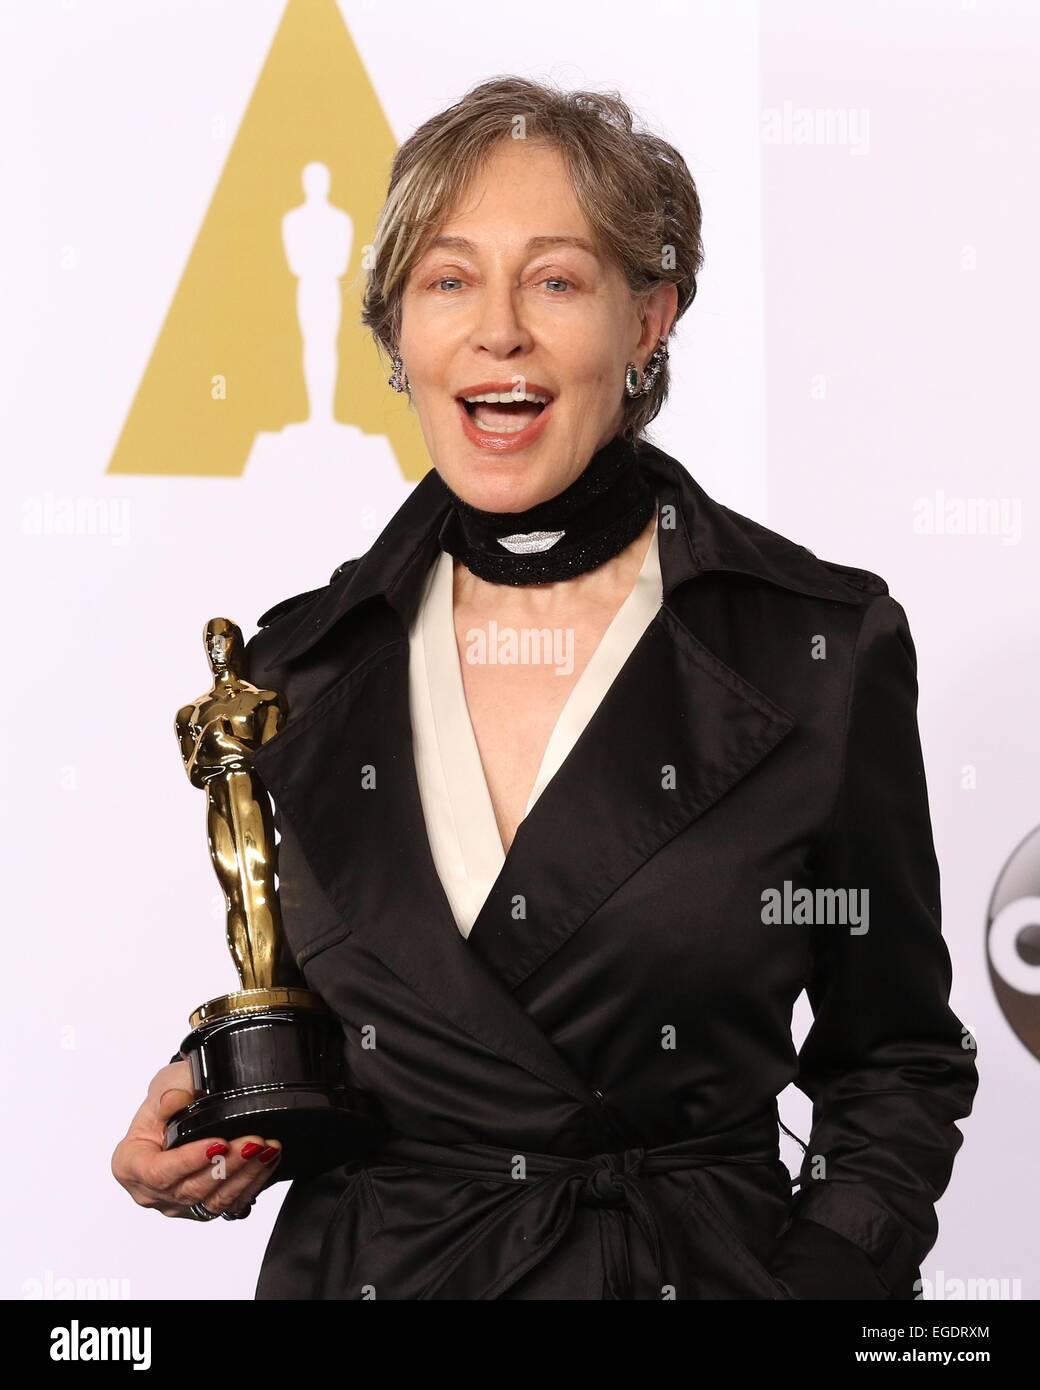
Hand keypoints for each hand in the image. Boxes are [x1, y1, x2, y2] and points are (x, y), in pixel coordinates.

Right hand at [111, 1060, 282, 1218]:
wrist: (184, 1104)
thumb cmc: (170, 1095)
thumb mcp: (165, 1084)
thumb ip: (169, 1095)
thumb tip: (177, 1101)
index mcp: (130, 1164)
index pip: (158, 1173)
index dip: (188, 1161)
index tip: (218, 1143)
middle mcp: (151, 1192)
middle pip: (189, 1190)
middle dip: (226, 1166)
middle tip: (252, 1143)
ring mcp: (178, 1204)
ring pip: (213, 1201)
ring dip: (245, 1176)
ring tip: (266, 1150)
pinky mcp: (203, 1207)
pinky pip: (230, 1204)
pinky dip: (253, 1183)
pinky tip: (268, 1161)